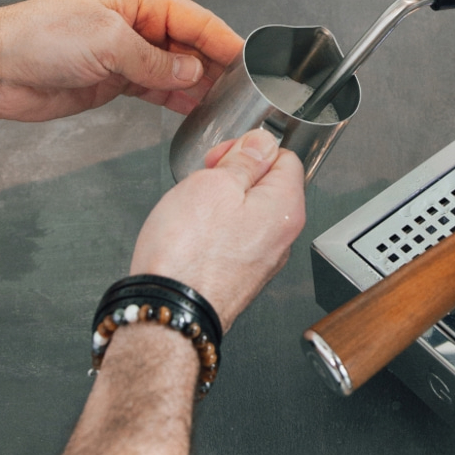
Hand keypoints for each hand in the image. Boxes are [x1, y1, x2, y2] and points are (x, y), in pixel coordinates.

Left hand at [0, 0, 241, 121]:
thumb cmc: (38, 37)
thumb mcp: (108, 42)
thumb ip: (155, 60)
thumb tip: (190, 71)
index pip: (194, 18)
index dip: (222, 39)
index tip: (247, 58)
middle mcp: (133, 22)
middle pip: (188, 43)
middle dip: (214, 64)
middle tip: (241, 87)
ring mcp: (124, 52)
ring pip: (175, 68)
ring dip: (197, 84)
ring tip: (223, 101)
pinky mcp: (113, 79)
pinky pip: (156, 87)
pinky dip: (175, 98)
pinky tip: (192, 107)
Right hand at [129, 130, 305, 326]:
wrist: (168, 311)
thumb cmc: (188, 253)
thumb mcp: (214, 183)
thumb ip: (244, 158)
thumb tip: (262, 142)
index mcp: (286, 208)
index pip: (284, 157)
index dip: (249, 149)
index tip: (222, 157)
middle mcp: (282, 236)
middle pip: (265, 185)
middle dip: (231, 177)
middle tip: (203, 184)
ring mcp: (262, 259)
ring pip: (245, 212)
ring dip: (219, 204)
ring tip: (192, 213)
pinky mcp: (241, 275)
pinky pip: (232, 238)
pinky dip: (212, 231)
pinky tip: (190, 236)